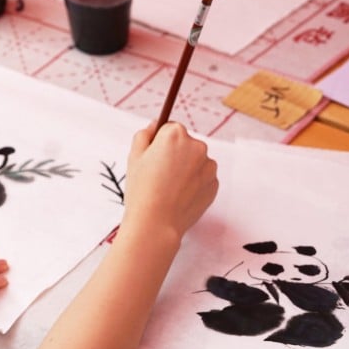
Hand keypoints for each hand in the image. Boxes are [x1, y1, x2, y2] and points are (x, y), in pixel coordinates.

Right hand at [120, 122, 217, 242]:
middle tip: (159, 174)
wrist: (157, 223)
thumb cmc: (142, 188)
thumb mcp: (134, 156)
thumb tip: (155, 125)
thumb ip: (144, 134)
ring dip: (186, 168)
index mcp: (175, 134)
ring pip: (195, 161)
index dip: (159, 143)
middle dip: (175, 154)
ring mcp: (209, 166)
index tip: (153, 157)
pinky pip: (202, 178)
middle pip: (185, 144)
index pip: (170, 128)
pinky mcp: (215, 184)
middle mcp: (197, 146)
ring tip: (169, 187)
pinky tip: (179, 195)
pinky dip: (193, 183)